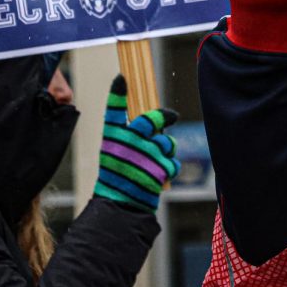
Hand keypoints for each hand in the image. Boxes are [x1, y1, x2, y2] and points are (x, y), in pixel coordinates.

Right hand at [94, 75, 179, 213]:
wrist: (121, 207)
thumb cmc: (119, 177)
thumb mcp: (118, 154)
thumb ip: (134, 137)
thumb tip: (159, 119)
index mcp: (113, 139)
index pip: (113, 113)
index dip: (116, 96)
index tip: (121, 79)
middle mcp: (129, 143)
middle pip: (154, 120)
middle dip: (165, 116)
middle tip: (171, 116)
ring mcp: (146, 154)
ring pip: (167, 143)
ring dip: (166, 150)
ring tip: (153, 163)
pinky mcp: (160, 167)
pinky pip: (173, 162)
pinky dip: (169, 168)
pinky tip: (158, 176)